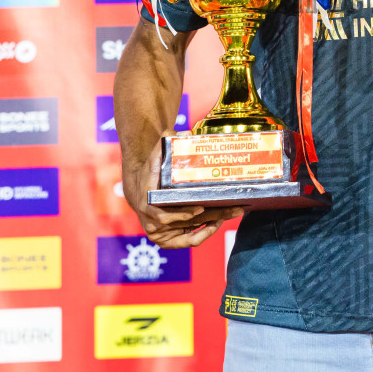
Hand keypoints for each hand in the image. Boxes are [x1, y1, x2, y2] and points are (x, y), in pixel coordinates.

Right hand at [123, 136, 245, 247]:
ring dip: (213, 224)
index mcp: (149, 203)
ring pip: (191, 232)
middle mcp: (153, 222)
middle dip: (213, 216)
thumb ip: (165, 144)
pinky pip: (188, 241)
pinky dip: (203, 235)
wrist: (138, 191)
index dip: (183, 213)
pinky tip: (218, 223)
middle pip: (187, 222)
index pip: (165, 215)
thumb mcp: (154, 158)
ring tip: (233, 212)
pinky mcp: (166, 240)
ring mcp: (160, 233)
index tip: (199, 209)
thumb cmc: (150, 173)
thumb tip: (185, 131)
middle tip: (234, 208)